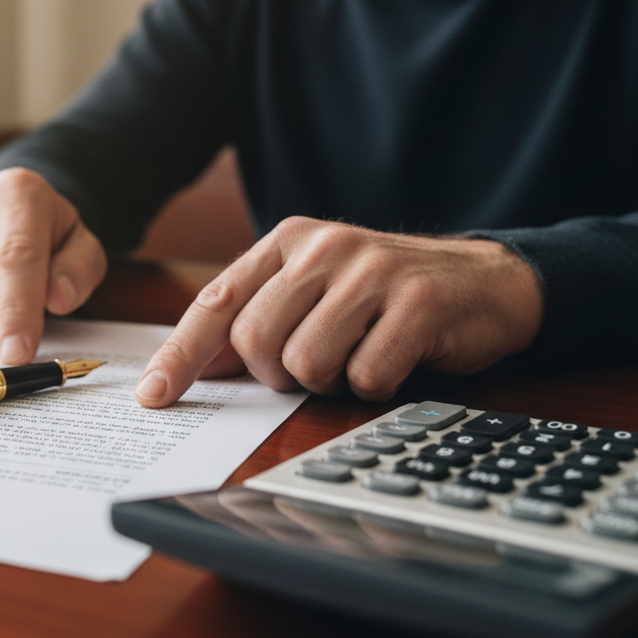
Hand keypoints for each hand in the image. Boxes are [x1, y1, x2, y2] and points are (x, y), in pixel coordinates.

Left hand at [134, 217, 543, 405]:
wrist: (483, 281)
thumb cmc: (384, 297)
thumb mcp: (314, 294)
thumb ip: (255, 321)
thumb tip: (195, 367)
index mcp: (288, 242)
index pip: (216, 303)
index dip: (180, 354)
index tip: (153, 395)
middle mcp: (324, 247)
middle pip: (255, 341)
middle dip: (277, 374)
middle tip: (315, 365)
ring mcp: (372, 271)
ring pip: (306, 362)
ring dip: (330, 380)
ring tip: (357, 356)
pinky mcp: (417, 302)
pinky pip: (365, 377)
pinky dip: (375, 386)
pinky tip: (395, 360)